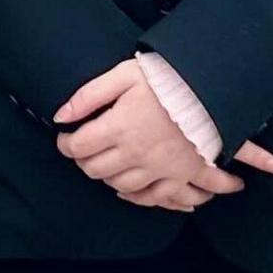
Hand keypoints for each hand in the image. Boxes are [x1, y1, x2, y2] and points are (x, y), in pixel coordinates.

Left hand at [51, 57, 272, 211]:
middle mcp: (135, 152)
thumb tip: (60, 116)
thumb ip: (88, 95)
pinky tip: (126, 191)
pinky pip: (152, 197)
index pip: (78, 147)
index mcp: (118, 127)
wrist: (212, 89)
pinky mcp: (178, 174)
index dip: (66, 144)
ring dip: (107, 178)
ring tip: (104, 165)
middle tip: (84, 151)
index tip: (66, 139)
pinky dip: (136, 198)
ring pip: (119, 185)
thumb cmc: (167, 78)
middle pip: (95, 169)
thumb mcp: (124, 75)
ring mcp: (157, 167)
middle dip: (83, 161)